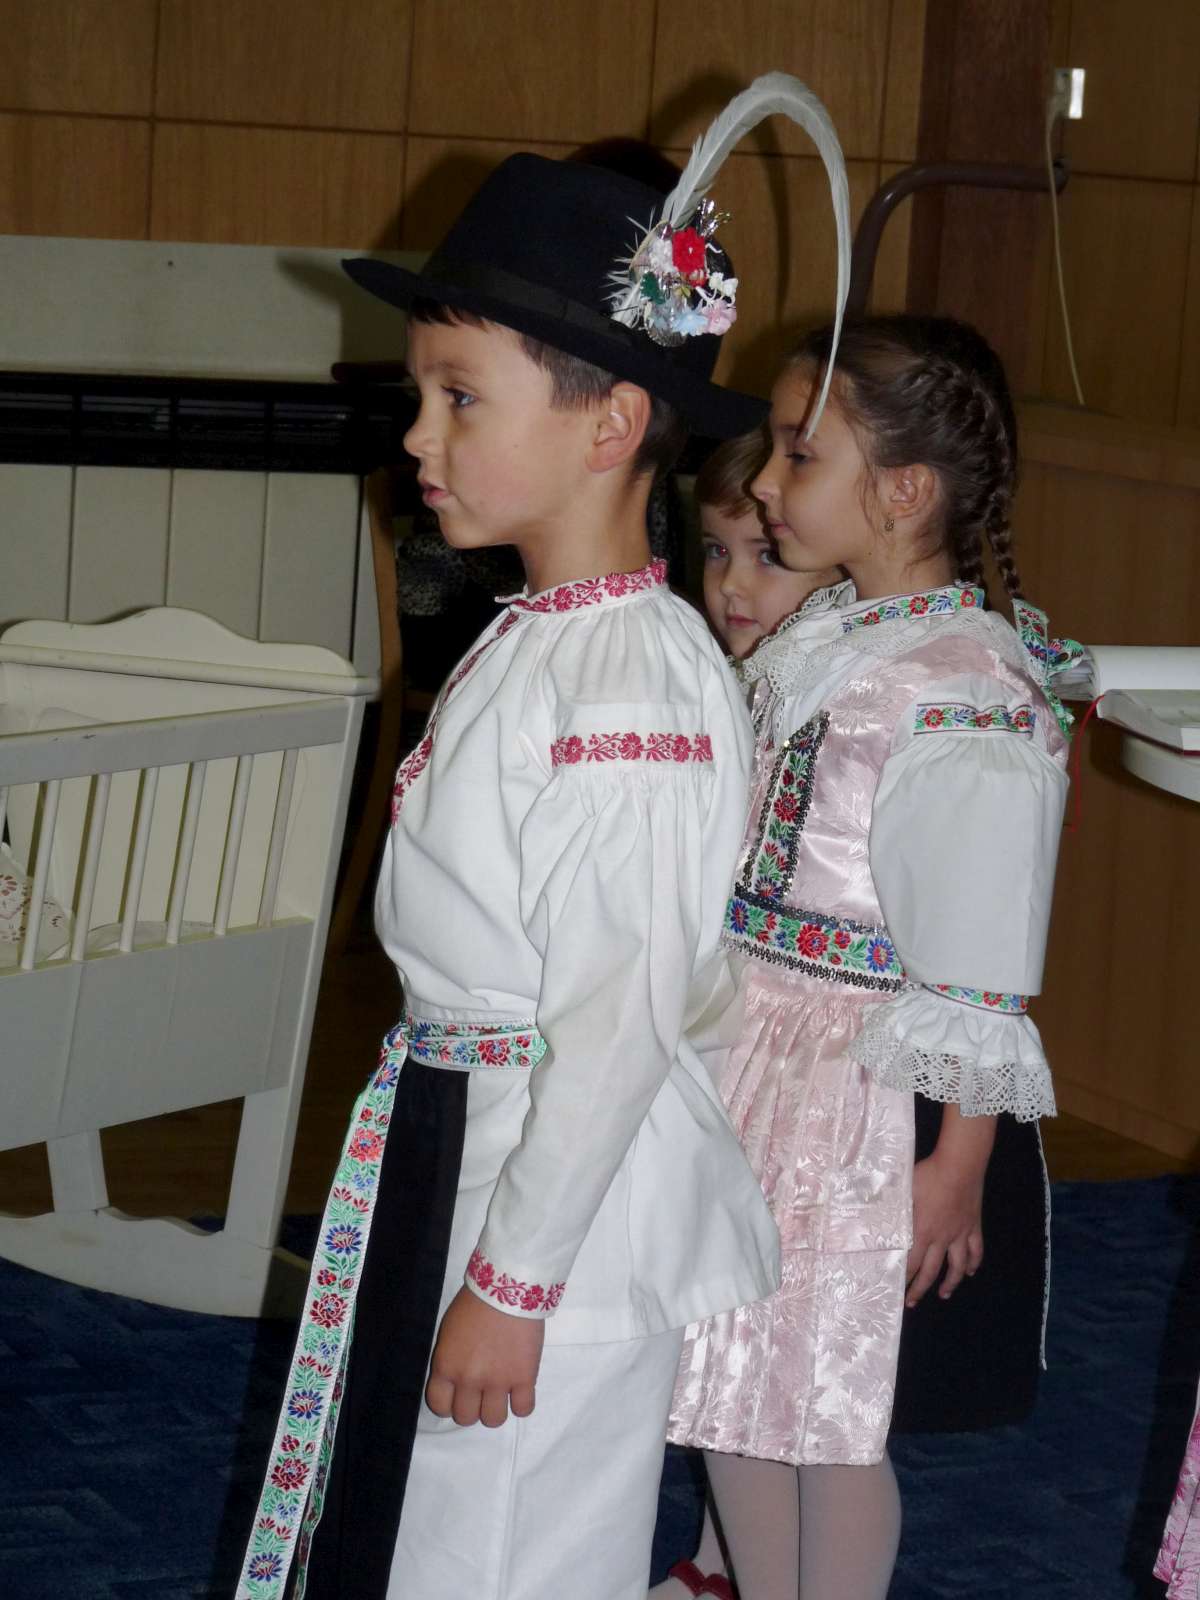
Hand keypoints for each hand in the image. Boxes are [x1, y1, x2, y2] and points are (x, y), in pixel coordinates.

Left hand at [426, 1287, 544, 1427]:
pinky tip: (521, 1389)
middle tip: (482, 1390)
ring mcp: (498, 1382)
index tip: (458, 1395)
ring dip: (496, 1408)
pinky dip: (522, 1403)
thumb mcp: (448, 1332)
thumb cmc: (475, 1303)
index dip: (449, 1404)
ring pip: (493, 1420)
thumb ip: (449, 1360)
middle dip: (473, 1406)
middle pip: (466, 1418)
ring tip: (502, 1391)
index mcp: (446, 1366)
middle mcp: (469, 1380)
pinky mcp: (524, 1378)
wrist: (508, 1287)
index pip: (440, 1406)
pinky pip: (524, 1410)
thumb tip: (456, 1379)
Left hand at [906, 1150, 984, 1306]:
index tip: (896, 1289)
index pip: (911, 1262)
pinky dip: (973, 1263)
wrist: (960, 1165)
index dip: (904, 1277)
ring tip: (944, 1295)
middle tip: (912, 1302)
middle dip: (920, 1288)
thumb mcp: (904, 1190)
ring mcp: (960, 1233)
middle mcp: (942, 1238)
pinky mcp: (974, 1226)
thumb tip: (870, 1212)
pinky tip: (970, 1272)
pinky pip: (976, 1250)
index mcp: (922, 1231)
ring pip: (957, 1266)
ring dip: (950, 1283)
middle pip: (932, 1270)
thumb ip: (891, 1205)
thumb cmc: (928, 1175)